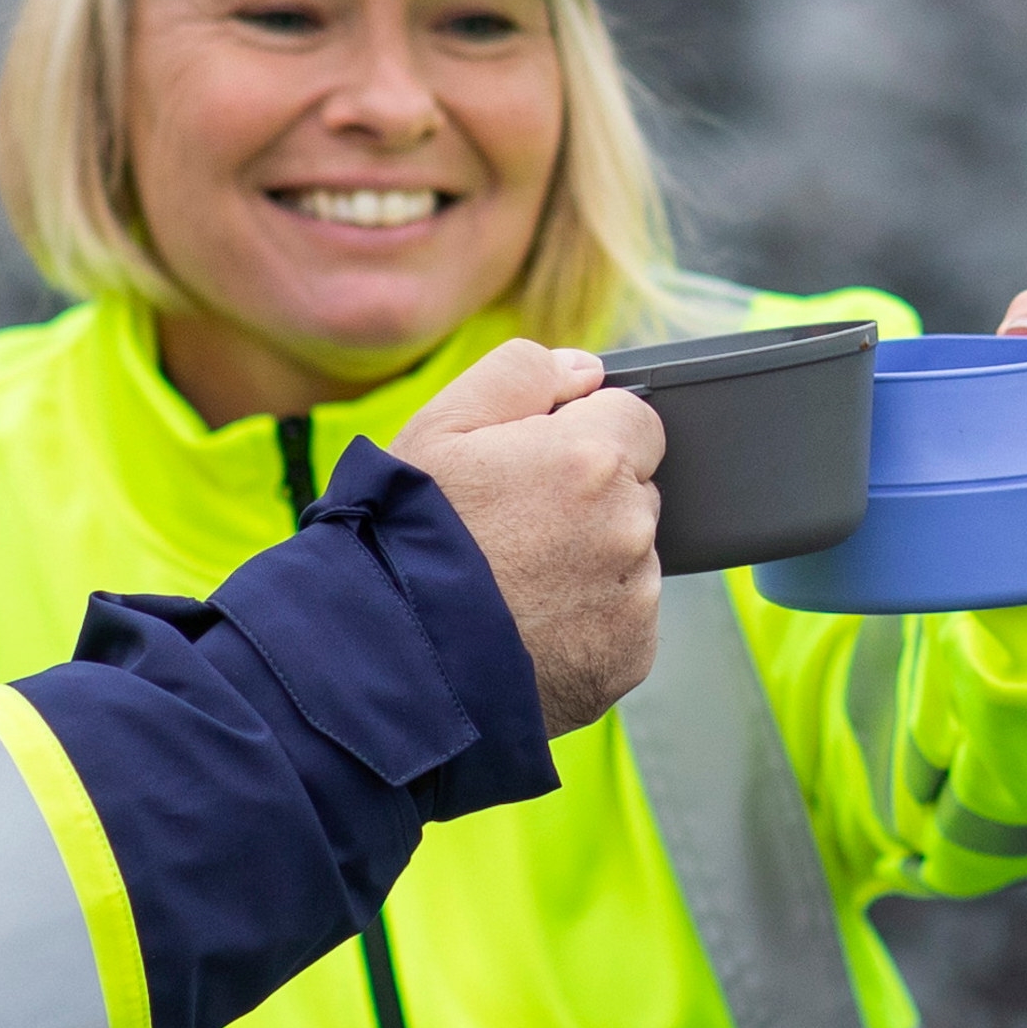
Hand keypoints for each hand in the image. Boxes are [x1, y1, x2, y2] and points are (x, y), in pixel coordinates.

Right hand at [393, 339, 665, 726]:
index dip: (585, 432)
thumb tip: (586, 370)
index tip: (541, 461)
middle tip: (513, 526)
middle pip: (634, 489)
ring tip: (514, 581)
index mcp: (592, 459)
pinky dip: (588, 619)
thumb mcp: (440, 426)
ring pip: (630, 557)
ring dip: (590, 560)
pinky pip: (623, 620)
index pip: (637, 417)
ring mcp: (633, 598)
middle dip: (588, 497)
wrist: (389, 656)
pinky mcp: (627, 657)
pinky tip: (531, 622)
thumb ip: (521, 373)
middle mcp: (628, 527)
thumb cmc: (406, 535)